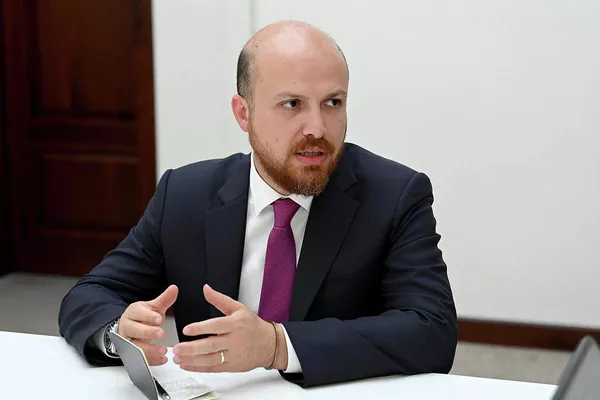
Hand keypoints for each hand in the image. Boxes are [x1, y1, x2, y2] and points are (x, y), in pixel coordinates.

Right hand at [118, 285, 177, 365]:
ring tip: (163, 350)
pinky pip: (138, 359)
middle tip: (161, 333)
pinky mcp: (130, 354)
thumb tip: (174, 288)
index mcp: (133, 313)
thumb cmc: (143, 317)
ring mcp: (127, 341)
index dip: (148, 316)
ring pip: (135, 346)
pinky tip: (162, 359)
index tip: (159, 319)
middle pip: (134, 330)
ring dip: (149, 350)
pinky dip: (151, 360)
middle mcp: (127, 327)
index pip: (138, 313)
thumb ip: (164, 300)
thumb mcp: (153, 307)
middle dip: (147, 332)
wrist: (130, 328)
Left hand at [172, 284, 286, 372]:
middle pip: (211, 345)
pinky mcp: (232, 366)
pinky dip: (199, 368)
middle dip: (192, 348)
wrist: (269, 344)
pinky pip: (213, 368)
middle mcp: (234, 340)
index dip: (200, 328)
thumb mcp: (238, 308)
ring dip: (192, 360)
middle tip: (177, 348)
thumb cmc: (253, 325)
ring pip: (211, 359)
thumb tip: (206, 289)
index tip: (186, 329)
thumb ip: (219, 299)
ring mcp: (234, 355)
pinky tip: (187, 365)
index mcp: (235, 324)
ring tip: (178, 358)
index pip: (215, 326)